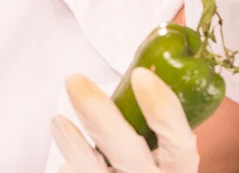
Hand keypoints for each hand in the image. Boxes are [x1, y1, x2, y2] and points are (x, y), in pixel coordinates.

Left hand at [52, 68, 198, 172]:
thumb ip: (162, 127)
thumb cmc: (155, 167)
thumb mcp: (170, 154)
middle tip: (76, 80)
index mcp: (180, 169)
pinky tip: (65, 155)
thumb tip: (140, 76)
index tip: (141, 75)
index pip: (178, 142)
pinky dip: (72, 164)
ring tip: (58, 120)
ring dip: (72, 143)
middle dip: (99, 115)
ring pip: (94, 170)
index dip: (163, 109)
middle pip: (128, 153)